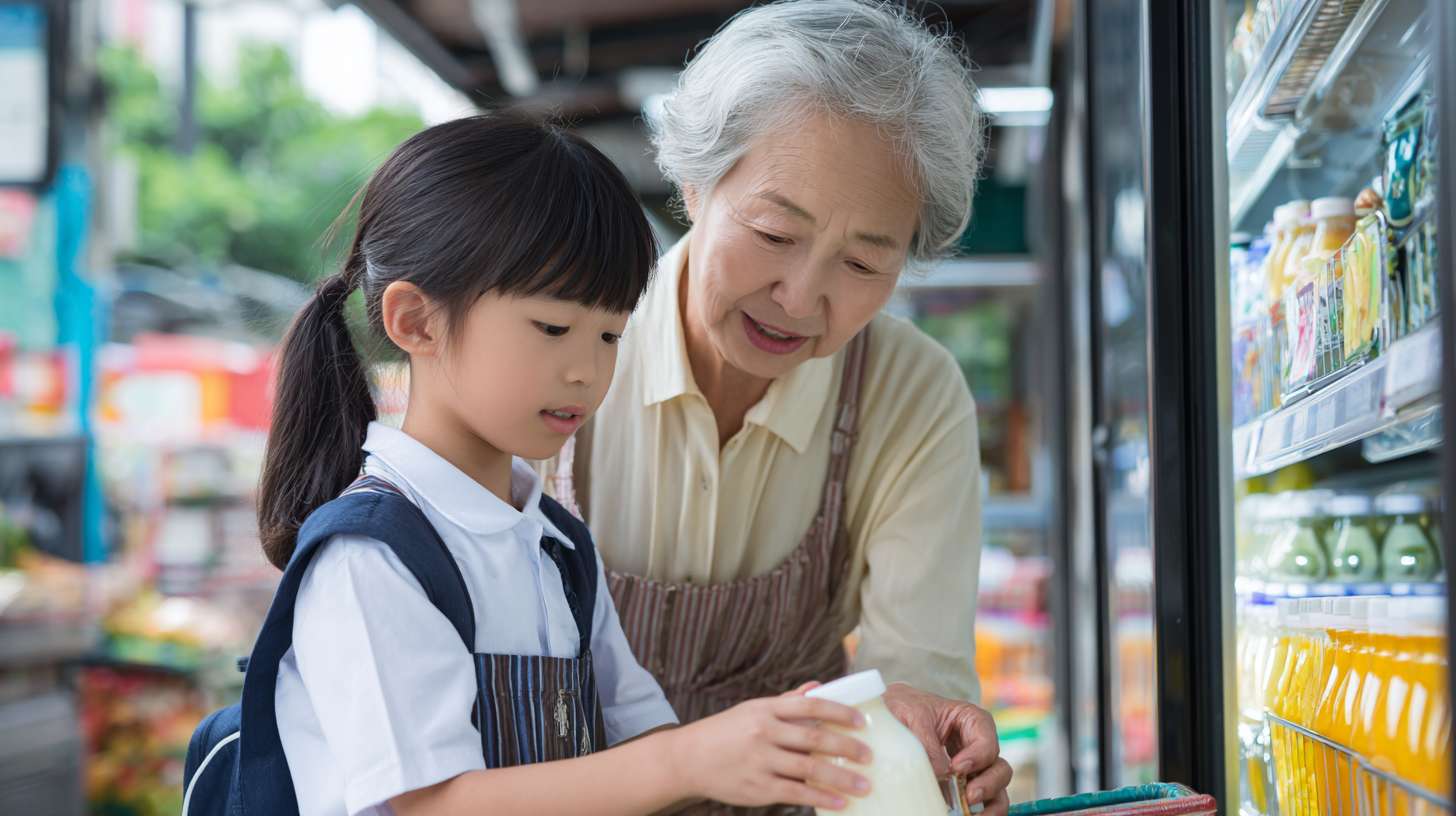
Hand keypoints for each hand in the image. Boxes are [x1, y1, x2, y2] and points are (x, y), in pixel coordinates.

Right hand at [665, 694, 872, 810]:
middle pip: (814, 738)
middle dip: (847, 747)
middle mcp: (764, 733)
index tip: (861, 721)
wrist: (689, 759)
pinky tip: (839, 802)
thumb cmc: (725, 732)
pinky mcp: (758, 787)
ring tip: (864, 785)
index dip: (839, 712)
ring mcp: (761, 761)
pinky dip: (820, 798)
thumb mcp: (753, 710)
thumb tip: (819, 687)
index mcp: (766, 710)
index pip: (810, 706)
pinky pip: (796, 793)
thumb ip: (787, 702)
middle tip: (869, 756)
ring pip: (809, 768)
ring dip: (841, 778)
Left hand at [882, 682, 1012, 815]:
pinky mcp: (964, 783)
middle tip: (969, 794)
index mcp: (971, 720)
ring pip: (997, 787)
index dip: (978, 756)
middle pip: (999, 767)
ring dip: (990, 803)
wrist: (890, 713)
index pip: (987, 740)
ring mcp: (974, 767)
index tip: (957, 767)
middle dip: (989, 783)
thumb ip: (927, 743)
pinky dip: (980, 811)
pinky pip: (982, 801)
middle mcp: (978, 745)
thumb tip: (941, 774)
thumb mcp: (912, 716)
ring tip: (972, 814)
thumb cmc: (905, 707)